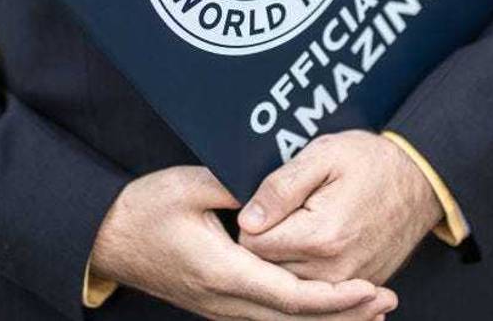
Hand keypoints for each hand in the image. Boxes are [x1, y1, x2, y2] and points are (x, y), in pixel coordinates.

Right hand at [89, 165, 398, 319]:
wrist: (105, 238)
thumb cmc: (143, 209)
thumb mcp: (189, 185)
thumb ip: (237, 186)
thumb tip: (276, 189)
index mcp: (222, 271)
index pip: (290, 297)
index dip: (335, 298)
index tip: (370, 289)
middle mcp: (224, 300)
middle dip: (344, 315)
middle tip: (387, 302)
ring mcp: (219, 308)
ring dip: (327, 319)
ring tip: (369, 310)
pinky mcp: (216, 305)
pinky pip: (267, 320)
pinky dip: (301, 317)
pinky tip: (322, 309)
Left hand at [237, 131, 442, 284]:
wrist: (422, 181)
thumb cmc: (372, 163)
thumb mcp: (323, 156)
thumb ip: (280, 188)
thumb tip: (247, 219)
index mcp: (320, 236)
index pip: (252, 245)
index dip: (251, 222)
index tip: (263, 205)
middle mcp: (333, 269)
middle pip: (267, 268)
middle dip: (266, 242)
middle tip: (283, 212)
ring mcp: (347, 283)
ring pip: (288, 282)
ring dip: (286, 257)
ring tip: (301, 224)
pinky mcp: (357, 287)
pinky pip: (314, 286)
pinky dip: (308, 267)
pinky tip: (318, 241)